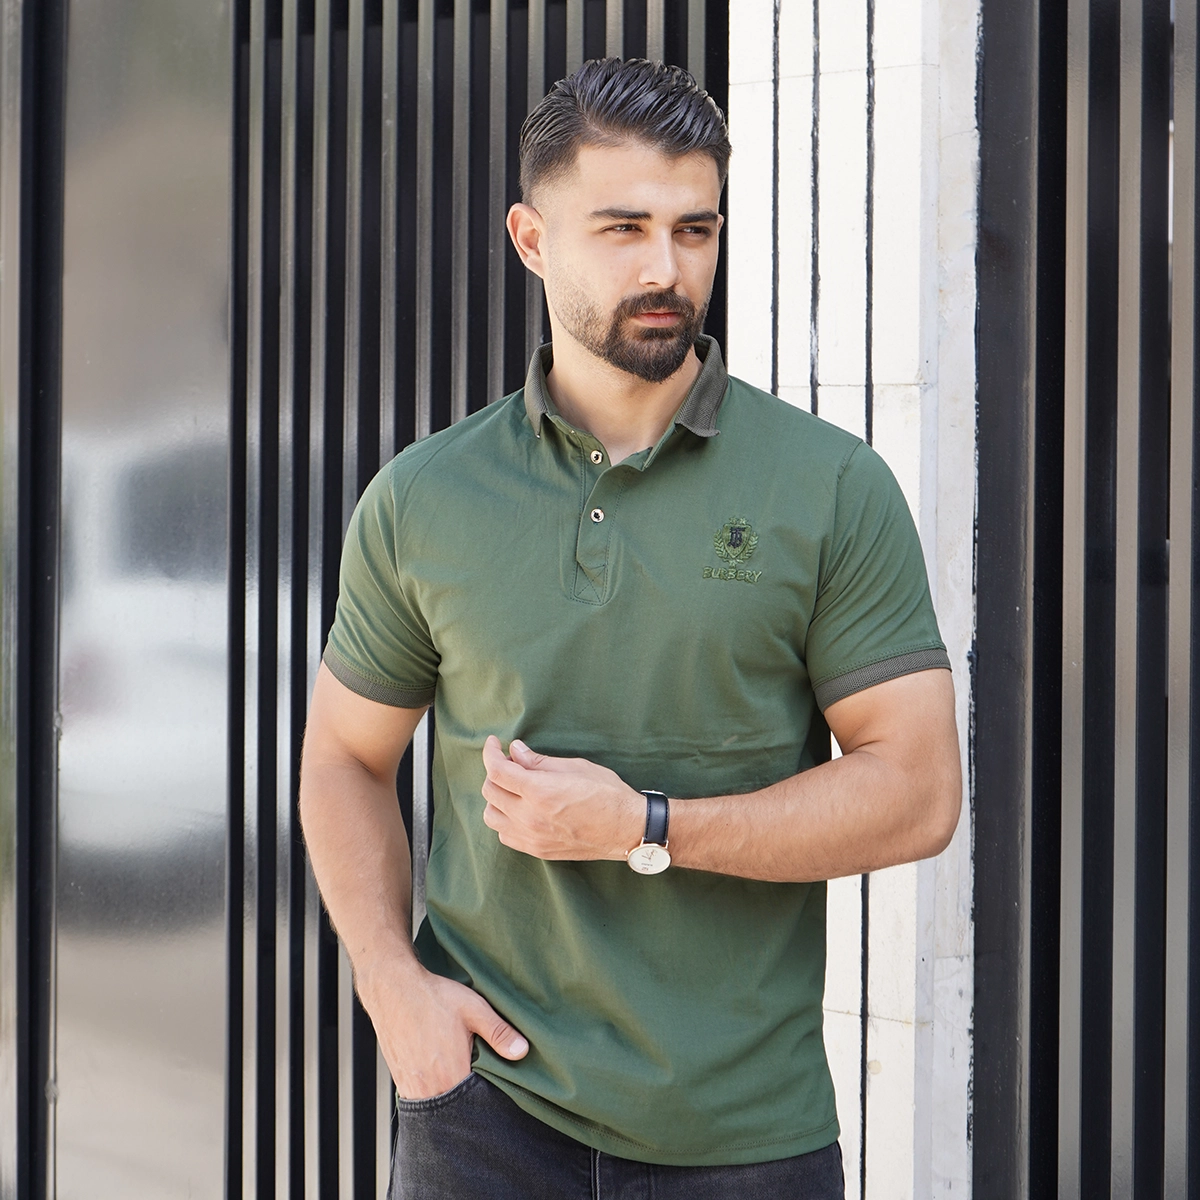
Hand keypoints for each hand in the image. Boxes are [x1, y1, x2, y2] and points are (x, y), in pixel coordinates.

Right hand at [358, 959, 528, 1099]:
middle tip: (476, 1089)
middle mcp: (429, 1087)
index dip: (486, 1102)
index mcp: (451, 1074)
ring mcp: (411, 1086)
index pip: (475, 1106)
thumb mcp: (474, 1009)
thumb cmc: (432, 997)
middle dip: (468, 1105)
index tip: (494, 1096)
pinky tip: (440, 1078)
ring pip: (436, 1106)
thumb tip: (522, 1051)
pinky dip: (431, 1094)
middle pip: (455, 1110)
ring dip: (449, 1100)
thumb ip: (499, 1032)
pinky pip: (419, 1099)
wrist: (392, 988)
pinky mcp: (399, 1080)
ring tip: (459, 1083)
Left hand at [480, 736, 642, 860]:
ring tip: (514, 788)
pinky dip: (505, 819)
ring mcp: (532, 837)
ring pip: (491, 816)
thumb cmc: (607, 794)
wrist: (627, 829)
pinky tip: (520, 810)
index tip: (493, 743)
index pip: (497, 771)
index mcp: (539, 792)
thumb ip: (539, 761)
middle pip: (490, 791)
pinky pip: (504, 835)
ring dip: (497, 797)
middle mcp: (530, 817)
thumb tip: (515, 750)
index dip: (490, 752)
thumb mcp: (575, 767)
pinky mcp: (537, 850)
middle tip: (511, 762)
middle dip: (496, 771)